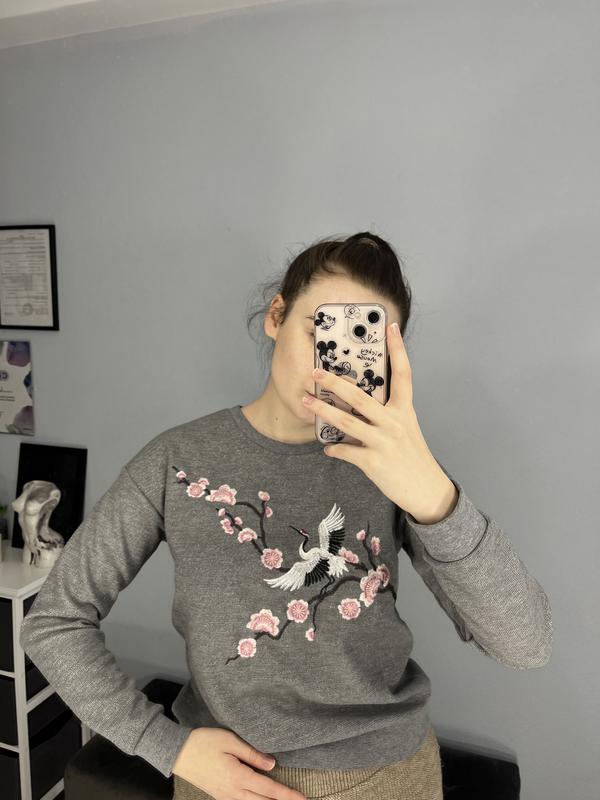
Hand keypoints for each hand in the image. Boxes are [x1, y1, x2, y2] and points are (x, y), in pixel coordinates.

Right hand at [172, 727, 307, 799]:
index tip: (303, 799)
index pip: (269, 789)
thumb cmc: (204, 742)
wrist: (177, 753)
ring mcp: (225, 796)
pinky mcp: (219, 795)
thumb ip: (252, 754)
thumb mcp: (230, 741)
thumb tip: (272, 765)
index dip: (288, 795)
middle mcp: (233, 792)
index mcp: (238, 777)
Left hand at [303, 322, 457, 523]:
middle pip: (361, 397)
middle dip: (335, 383)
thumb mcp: (406, 429)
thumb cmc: (413, 457)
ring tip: (306, 401)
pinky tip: (327, 448)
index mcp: (405, 411)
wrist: (427, 490)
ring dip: (323, 411)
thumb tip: (361, 403)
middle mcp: (395, 422)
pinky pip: (347, 452)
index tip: (389, 327)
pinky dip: (334, 449)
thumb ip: (388, 414)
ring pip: (347, 422)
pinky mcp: (374, 462)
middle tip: (316, 372)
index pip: (403, 374)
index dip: (397, 349)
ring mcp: (384, 442)